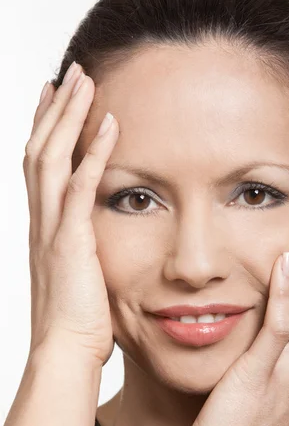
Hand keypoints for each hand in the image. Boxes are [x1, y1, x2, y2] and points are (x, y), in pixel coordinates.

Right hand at [23, 62, 118, 365]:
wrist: (65, 352)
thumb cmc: (76, 320)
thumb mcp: (77, 275)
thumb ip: (80, 249)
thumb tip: (90, 242)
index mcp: (44, 226)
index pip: (39, 166)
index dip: (44, 129)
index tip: (54, 98)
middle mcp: (42, 220)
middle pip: (39, 149)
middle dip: (53, 109)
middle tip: (67, 74)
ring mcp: (53, 228)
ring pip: (53, 157)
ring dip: (68, 116)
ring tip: (84, 80)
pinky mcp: (71, 241)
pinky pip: (82, 186)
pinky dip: (94, 152)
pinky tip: (110, 124)